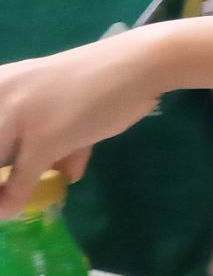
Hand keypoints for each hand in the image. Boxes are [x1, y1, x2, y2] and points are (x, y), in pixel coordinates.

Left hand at [0, 33, 165, 215]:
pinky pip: (20, 179)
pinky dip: (13, 200)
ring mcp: (19, 116)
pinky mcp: (44, 138)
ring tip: (1, 207)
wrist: (135, 65)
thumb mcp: (62, 103)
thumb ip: (55, 137)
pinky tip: (13, 210)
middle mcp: (0, 95)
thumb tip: (64, 173)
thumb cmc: (102, 78)